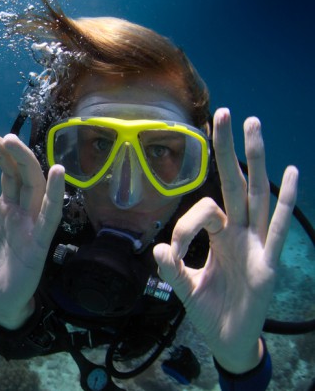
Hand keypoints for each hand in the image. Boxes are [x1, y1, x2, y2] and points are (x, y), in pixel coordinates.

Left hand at [153, 108, 298, 372]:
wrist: (228, 338)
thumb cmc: (209, 309)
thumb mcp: (183, 287)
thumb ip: (172, 269)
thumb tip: (158, 249)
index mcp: (217, 235)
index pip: (203, 210)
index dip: (186, 225)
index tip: (175, 250)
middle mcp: (238, 231)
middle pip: (233, 182)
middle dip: (227, 149)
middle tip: (223, 112)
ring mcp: (256, 243)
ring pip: (256, 193)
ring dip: (255, 159)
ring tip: (253, 124)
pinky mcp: (268, 261)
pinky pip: (277, 227)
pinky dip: (286, 200)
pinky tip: (292, 171)